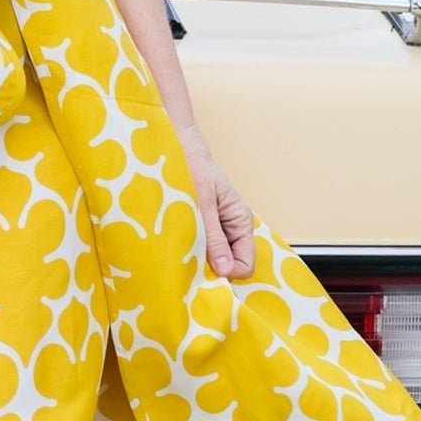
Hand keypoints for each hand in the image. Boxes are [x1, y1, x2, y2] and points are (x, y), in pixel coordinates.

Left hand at [175, 126, 256, 279]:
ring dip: (198, 258)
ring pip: (213, 258)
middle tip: (188, 260)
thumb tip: (226, 271)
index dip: (227, 272)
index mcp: (240, 220)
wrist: (175, 147)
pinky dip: (190, 249)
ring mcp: (216, 228)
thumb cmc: (191, 168)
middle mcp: (231, 227)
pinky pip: (200, 248)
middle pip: (229, 264)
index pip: (245, 264)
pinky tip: (176, 242)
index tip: (204, 271)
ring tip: (180, 248)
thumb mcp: (203, 204)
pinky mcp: (200, 226)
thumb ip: (214, 238)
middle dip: (211, 268)